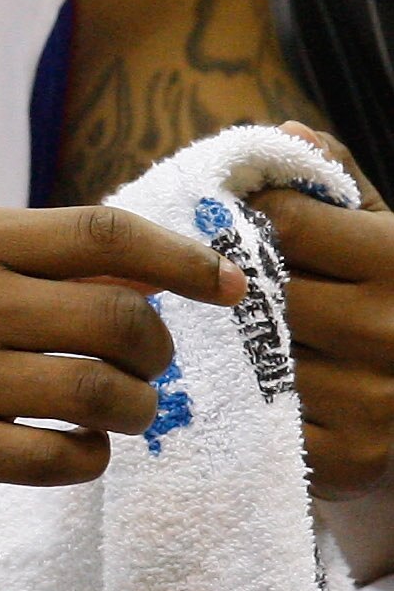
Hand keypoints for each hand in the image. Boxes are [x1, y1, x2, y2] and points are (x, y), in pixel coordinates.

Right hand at [0, 206, 244, 496]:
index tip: (226, 285)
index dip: (182, 259)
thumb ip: (20, 260)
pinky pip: (61, 458)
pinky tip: (72, 449)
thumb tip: (140, 274)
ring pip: (102, 394)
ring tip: (119, 412)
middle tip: (146, 366)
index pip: (102, 235)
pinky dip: (89, 458)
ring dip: (136, 410)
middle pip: (119, 320)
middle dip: (158, 351)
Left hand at [251, 125, 393, 499]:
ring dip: (233, 349)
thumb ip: (331, 181)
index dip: (248, 219)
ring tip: (233, 340)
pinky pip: (262, 420)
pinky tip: (251, 392)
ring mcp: (376, 399)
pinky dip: (247, 406)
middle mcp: (393, 329)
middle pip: (260, 290)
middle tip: (214, 290)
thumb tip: (285, 133)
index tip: (237, 228)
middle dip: (232, 288)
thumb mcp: (377, 231)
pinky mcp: (352, 458)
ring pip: (253, 355)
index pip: (283, 221)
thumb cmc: (389, 297)